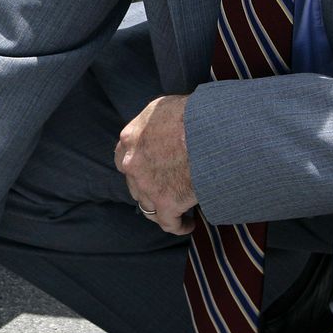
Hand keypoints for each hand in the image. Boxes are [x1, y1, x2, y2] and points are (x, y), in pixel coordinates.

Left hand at [117, 94, 196, 234]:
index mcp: (129, 138)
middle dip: (149, 187)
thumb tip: (160, 129)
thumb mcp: (162, 107)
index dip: (137, 167)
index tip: (150, 170)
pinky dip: (178, 225)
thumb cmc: (192, 112)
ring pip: (148, 205)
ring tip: (177, 209)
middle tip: (167, 188)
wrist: (210, 128)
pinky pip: (169, 223)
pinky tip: (188, 224)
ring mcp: (147, 185)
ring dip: (161, 207)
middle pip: (134, 184)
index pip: (123, 159)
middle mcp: (132, 163)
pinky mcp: (167, 203)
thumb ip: (152, 124)